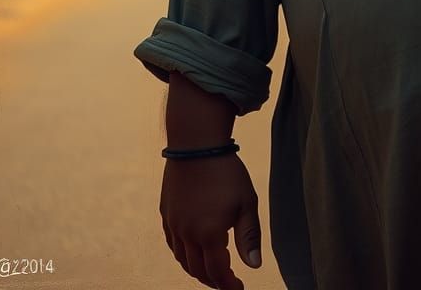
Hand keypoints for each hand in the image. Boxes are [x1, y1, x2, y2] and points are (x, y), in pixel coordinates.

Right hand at [160, 153, 262, 288]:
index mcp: (209, 234)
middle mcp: (187, 235)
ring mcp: (173, 225)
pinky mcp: (166, 214)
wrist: (196, 145)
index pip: (217, 272)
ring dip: (197, 270)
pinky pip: (173, 244)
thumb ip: (249, 237)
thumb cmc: (227, 173)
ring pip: (182, 260)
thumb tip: (254, 266)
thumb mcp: (247, 203)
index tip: (239, 289)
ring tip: (212, 271)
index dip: (228, 285)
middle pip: (198, 270)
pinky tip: (192, 251)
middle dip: (213, 281)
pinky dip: (183, 255)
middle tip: (227, 283)